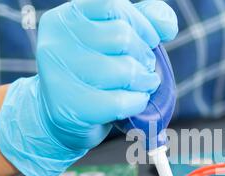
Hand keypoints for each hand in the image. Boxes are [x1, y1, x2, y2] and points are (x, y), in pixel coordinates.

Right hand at [0, 0, 177, 175]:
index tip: (149, 41)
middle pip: (123, 37)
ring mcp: (59, 74)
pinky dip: (137, 102)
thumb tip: (167, 24)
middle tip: (145, 69)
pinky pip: (119, 101)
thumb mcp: (112, 39)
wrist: (59, 116)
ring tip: (143, 86)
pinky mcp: (69, 106)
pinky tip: (136, 102)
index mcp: (66, 17)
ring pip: (125, 70)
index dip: (142, 24)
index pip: (115, 6)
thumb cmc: (91, 73)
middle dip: (145, 56)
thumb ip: (141, 20)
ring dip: (145, 81)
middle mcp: (56, 41)